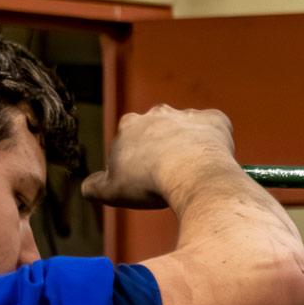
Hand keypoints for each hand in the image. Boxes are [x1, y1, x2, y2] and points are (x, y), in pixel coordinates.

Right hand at [80, 105, 235, 208]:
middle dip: (163, 147)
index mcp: (130, 126)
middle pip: (158, 129)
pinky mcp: (214, 120)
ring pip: (187, 127)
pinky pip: (216, 126)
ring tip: (194, 170)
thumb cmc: (147, 182)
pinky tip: (216, 158)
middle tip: (169, 174)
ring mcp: (186, 115)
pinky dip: (217, 139)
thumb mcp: (111, 191)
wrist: (188, 173)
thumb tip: (87, 188)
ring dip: (189, 143)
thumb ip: (95, 187)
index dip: (137, 158)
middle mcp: (157, 113)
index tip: (145, 178)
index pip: (129, 138)